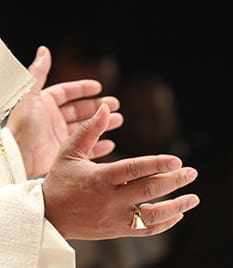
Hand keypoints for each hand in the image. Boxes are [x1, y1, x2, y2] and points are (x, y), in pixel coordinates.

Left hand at [5, 45, 122, 177]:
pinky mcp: (66, 153)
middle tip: (115, 104)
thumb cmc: (23, 126)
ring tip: (118, 120)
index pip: (66, 93)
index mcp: (44, 104)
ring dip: (103, 123)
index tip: (98, 87)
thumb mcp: (29, 95)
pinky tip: (110, 142)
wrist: (20, 157)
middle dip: (98, 106)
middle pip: (80, 110)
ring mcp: (60, 136)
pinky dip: (99, 146)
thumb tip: (44, 51)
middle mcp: (52, 119)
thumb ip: (38, 73)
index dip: (82, 89)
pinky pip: (87, 148)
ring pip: (87, 127)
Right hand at [42, 104, 199, 239]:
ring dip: (177, 207)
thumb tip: (107, 109)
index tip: (177, 160)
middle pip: (148, 191)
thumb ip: (89, 131)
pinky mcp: (118, 231)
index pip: (134, 170)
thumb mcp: (68, 153)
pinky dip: (165, 223)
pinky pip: (146, 230)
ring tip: (194, 198)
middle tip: (192, 173)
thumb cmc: (60, 180)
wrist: (48, 216)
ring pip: (152, 215)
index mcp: (99, 178)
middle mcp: (110, 200)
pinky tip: (179, 214)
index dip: (157, 165)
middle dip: (174, 182)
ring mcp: (116, 218)